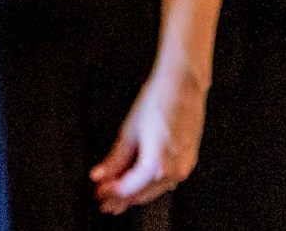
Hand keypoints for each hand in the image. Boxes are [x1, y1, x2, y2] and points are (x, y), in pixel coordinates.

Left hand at [91, 64, 204, 213]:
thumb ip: (114, 160)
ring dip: (135, 193)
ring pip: (154, 190)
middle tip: (103, 200)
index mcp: (158, 165)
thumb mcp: (129, 132)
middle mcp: (175, 171)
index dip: (111, 193)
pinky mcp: (187, 161)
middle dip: (121, 197)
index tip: (98, 194)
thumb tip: (99, 176)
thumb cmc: (158, 102)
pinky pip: (165, 180)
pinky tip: (137, 182)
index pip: (130, 188)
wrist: (182, 86)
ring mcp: (184, 167)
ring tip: (116, 194)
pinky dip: (149, 183)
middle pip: (143, 193)